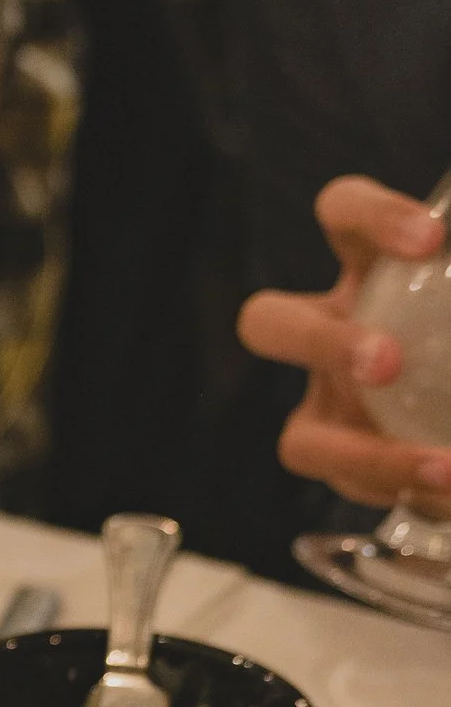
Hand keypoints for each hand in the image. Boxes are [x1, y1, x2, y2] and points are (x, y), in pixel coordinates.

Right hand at [237, 174, 450, 507]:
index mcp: (370, 269)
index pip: (342, 214)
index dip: (372, 217)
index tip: (431, 239)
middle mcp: (331, 333)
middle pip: (272, 324)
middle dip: (322, 344)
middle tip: (384, 364)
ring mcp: (330, 408)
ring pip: (301, 441)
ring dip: (366, 457)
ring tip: (440, 468)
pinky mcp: (348, 467)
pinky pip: (357, 492)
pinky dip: (410, 492)